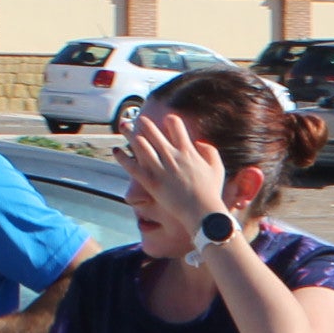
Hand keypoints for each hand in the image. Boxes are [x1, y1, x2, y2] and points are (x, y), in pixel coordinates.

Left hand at [117, 108, 232, 240]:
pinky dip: (122, 157)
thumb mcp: (217, 168)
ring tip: (125, 127)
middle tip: (139, 119)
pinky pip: (132, 167)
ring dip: (131, 134)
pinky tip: (116, 151)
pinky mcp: (151, 182)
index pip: (174, 124)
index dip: (169, 120)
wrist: (203, 213)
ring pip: (140, 144)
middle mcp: (172, 156)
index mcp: (187, 151)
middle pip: (152, 131)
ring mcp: (160, 169)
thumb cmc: (211, 192)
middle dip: (144, 122)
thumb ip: (210, 151)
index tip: (166, 121)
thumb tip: (198, 142)